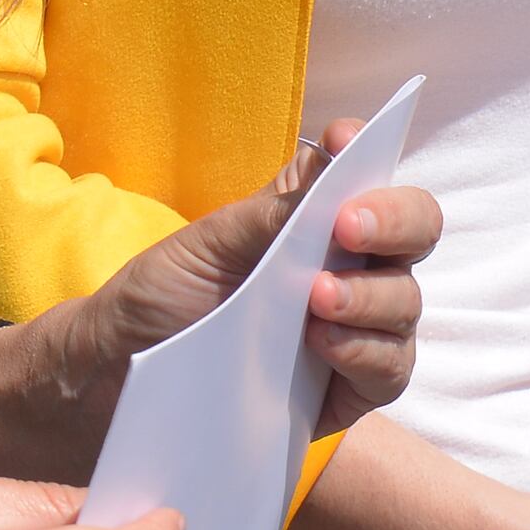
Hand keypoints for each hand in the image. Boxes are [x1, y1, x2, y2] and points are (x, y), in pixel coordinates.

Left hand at [0, 122, 438, 484]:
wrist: (115, 377)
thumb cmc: (159, 298)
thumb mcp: (205, 246)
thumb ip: (272, 213)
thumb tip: (332, 159)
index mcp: (312, 218)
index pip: (367, 175)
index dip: (370, 151)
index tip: (347, 140)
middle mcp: (347, 267)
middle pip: (415, 232)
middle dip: (393, 221)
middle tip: (347, 228)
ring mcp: (356, 329)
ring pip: (406, 302)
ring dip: (372, 296)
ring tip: (317, 299)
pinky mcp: (351, 389)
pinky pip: (389, 369)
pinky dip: (365, 351)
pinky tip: (322, 344)